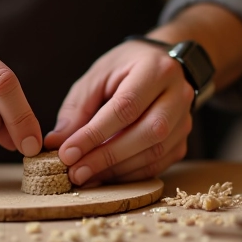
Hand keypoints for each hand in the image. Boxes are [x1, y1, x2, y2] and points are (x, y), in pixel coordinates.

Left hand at [43, 40, 193, 185]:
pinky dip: (130, 174)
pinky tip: (105, 176)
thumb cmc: (124, 68)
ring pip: (155, 152)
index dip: (95, 133)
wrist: (160, 65)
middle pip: (146, 132)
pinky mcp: (183, 140)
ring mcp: (185, 119)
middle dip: (107, 157)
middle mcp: (178, 94)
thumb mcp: (97, 76)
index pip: (126, 107)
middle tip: (75, 172)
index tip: (67, 152)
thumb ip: (77, 108)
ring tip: (86, 176)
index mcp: (156, 69)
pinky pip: (159, 164)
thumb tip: (56, 143)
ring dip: (117, 170)